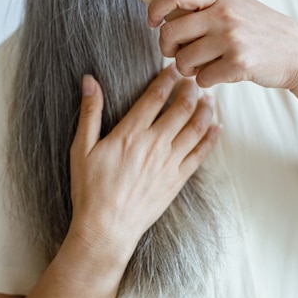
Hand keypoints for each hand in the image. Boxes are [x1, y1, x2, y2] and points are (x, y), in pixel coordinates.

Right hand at [69, 64, 219, 263]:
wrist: (106, 229)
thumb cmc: (90, 189)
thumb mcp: (80, 148)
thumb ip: (89, 112)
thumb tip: (89, 80)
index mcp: (130, 133)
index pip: (155, 96)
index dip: (168, 78)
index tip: (175, 67)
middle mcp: (154, 144)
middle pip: (181, 108)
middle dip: (191, 89)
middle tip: (196, 78)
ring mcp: (169, 163)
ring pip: (196, 128)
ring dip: (205, 109)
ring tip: (209, 97)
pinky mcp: (177, 180)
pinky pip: (200, 154)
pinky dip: (211, 138)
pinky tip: (217, 127)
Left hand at [148, 0, 297, 89]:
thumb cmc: (260, 30)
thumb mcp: (236, 6)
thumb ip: (205, 6)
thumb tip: (164, 15)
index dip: (155, 8)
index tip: (153, 22)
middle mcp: (224, 14)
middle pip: (170, 31)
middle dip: (166, 48)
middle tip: (176, 53)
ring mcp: (231, 38)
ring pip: (182, 59)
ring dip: (186, 69)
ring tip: (201, 66)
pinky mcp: (238, 63)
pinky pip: (201, 78)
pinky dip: (205, 81)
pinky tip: (218, 74)